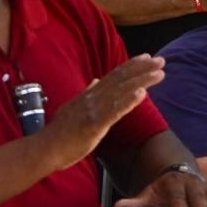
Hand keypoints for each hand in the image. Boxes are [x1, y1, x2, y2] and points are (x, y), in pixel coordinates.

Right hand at [41, 55, 164, 167]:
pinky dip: (129, 101)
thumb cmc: (60, 133)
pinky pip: (115, 111)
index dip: (131, 65)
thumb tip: (96, 81)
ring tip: (159, 73)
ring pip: (121, 91)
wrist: (46, 148)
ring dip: (142, 81)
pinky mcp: (95, 124)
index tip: (147, 57)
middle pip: (120, 79)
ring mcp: (93, 109)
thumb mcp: (74, 108)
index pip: (113, 76)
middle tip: (161, 61)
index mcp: (89, 95)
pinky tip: (142, 93)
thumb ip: (87, 94)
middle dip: (142, 69)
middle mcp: (92, 97)